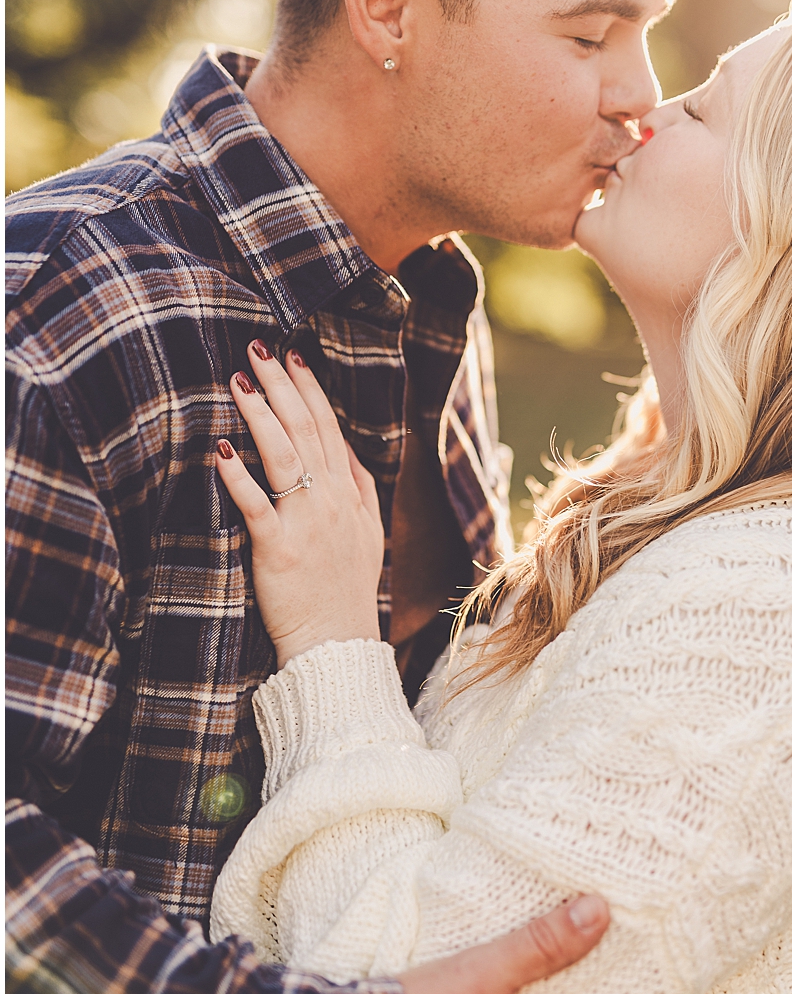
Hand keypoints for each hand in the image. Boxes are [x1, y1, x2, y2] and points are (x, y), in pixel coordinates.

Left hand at [215, 341, 383, 665]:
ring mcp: (306, 523)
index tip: (292, 358)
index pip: (329, 428)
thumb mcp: (369, 533)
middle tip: (259, 349)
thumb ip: (361, 489)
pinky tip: (221, 450)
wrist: (338, 643)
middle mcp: (330, 500)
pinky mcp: (277, 550)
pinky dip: (239, 478)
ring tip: (238, 381)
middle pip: (306, 429)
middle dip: (281, 386)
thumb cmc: (346, 590)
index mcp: (349, 493)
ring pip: (284, 455)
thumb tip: (348, 452)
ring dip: (261, 414)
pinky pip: (257, 507)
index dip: (310, 390)